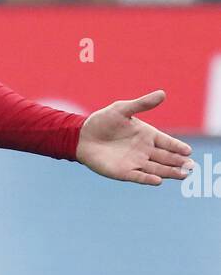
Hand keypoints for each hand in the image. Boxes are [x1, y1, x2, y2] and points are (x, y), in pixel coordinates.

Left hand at [76, 90, 191, 185]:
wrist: (82, 136)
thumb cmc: (103, 121)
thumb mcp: (123, 109)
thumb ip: (142, 104)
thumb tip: (162, 93)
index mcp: (147, 135)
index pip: (167, 142)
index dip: (178, 147)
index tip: (188, 151)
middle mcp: (144, 150)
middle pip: (166, 158)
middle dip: (179, 162)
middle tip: (191, 166)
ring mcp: (135, 162)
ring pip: (157, 169)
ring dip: (170, 172)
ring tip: (183, 175)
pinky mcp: (124, 172)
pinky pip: (139, 177)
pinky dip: (148, 179)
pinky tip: (158, 181)